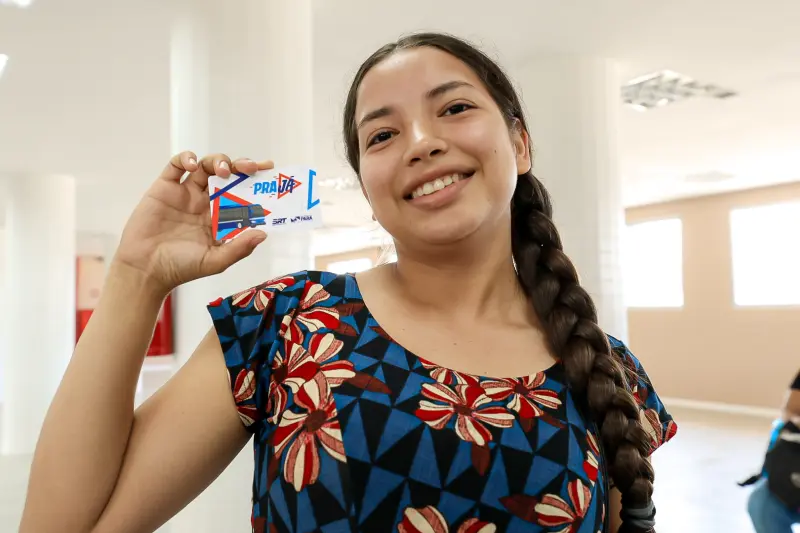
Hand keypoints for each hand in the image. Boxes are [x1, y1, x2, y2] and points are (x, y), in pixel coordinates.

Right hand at [113, 151, 273, 295]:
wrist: (145, 269)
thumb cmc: (181, 268)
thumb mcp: (215, 261)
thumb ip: (239, 248)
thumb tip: (263, 234)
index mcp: (220, 217)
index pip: (243, 194)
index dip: (255, 182)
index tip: (269, 171)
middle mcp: (205, 202)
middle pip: (227, 175)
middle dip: (240, 166)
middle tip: (251, 168)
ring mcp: (185, 193)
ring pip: (206, 166)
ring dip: (217, 161)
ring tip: (222, 170)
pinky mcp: (164, 188)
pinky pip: (176, 165)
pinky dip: (186, 158)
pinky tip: (194, 165)